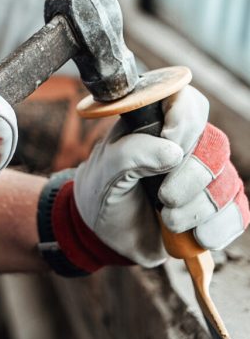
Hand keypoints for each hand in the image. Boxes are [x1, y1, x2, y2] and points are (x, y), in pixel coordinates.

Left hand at [53, 87, 248, 269]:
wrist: (106, 235)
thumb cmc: (101, 191)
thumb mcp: (103, 171)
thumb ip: (130, 154)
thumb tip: (172, 150)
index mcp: (155, 122)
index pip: (187, 102)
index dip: (185, 118)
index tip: (170, 140)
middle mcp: (186, 144)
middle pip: (213, 146)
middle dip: (191, 176)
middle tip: (164, 198)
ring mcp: (205, 176)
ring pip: (227, 181)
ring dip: (200, 207)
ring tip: (168, 219)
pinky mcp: (218, 207)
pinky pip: (238, 212)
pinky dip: (220, 227)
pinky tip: (197, 236)